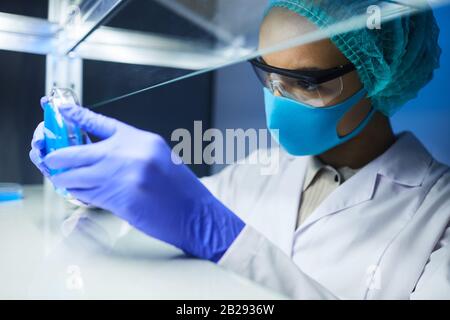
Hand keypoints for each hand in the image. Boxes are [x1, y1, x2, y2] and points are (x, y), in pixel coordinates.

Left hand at [30, 101, 244, 261]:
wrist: (195, 212)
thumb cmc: (179, 186)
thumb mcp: (156, 154)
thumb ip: (126, 148)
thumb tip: (95, 149)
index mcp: (138, 138)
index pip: (97, 121)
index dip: (72, 115)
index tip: (57, 111)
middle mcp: (127, 154)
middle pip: (74, 152)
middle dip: (55, 156)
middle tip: (49, 157)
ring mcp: (120, 178)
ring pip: (74, 177)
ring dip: (64, 178)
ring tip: (64, 177)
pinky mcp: (117, 200)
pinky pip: (85, 195)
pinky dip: (77, 193)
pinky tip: (79, 191)